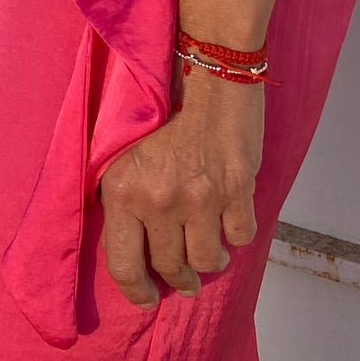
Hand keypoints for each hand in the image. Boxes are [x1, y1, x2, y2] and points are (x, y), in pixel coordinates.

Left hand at [98, 64, 264, 306]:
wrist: (205, 61)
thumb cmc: (157, 96)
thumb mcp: (118, 145)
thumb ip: (119, 190)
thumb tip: (125, 235)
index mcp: (123, 192)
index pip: (124, 266)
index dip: (137, 291)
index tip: (147, 299)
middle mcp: (160, 201)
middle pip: (170, 267)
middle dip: (177, 280)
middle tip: (182, 280)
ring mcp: (202, 197)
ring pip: (207, 260)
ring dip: (208, 262)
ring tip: (208, 254)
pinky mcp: (238, 188)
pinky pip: (241, 235)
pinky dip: (236, 234)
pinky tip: (230, 222)